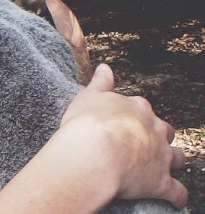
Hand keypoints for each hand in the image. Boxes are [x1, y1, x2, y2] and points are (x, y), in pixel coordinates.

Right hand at [60, 64, 187, 209]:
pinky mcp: (161, 182)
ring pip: (178, 158)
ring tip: (164, 166)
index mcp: (137, 108)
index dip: (134, 117)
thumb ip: (100, 82)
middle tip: (143, 143)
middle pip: (165, 131)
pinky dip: (176, 195)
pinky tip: (172, 197)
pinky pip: (177, 192)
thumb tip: (104, 67)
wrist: (93, 153)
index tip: (125, 122)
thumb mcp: (88, 96)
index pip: (142, 109)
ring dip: (173, 161)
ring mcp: (161, 156)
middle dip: (159, 136)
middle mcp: (154, 129)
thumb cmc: (87, 123)